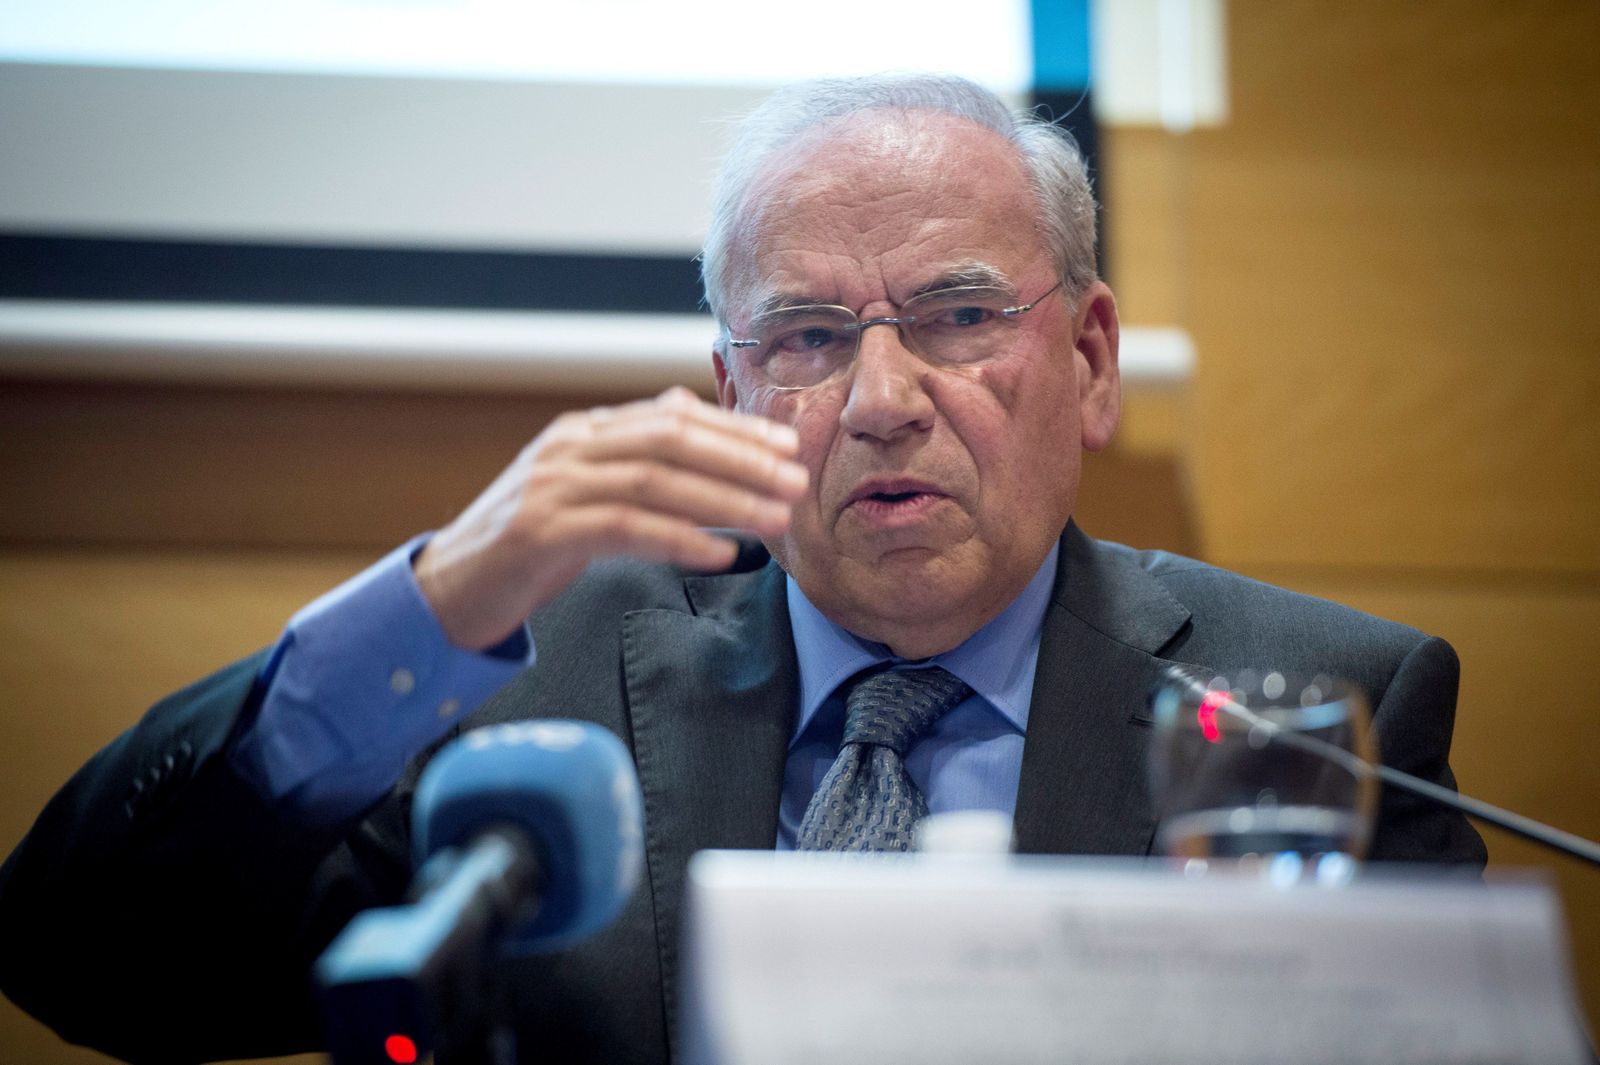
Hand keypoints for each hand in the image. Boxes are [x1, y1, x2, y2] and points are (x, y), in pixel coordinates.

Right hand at [414, 387, 807, 649]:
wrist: (450, 586)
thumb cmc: (528, 543)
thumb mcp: (583, 488)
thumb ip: (632, 453)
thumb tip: (688, 411)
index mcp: (585, 431)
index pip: (673, 415)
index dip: (735, 429)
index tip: (788, 447)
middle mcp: (570, 447)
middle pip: (670, 440)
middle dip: (741, 459)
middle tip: (796, 481)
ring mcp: (553, 486)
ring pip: (654, 480)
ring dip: (724, 500)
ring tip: (774, 520)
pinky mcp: (541, 531)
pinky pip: (624, 528)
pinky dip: (678, 539)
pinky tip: (720, 554)